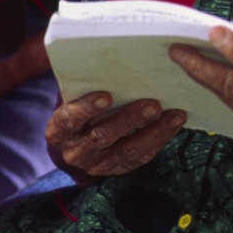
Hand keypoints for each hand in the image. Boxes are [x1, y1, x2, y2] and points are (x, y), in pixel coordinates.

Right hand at [46, 92, 185, 177]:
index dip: (87, 108)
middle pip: (102, 136)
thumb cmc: (75, 112)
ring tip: (173, 115)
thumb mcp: (70, 101)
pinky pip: (140, 159)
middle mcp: (75, 152)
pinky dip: (158, 141)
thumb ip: (81, 87)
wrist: (74, 144)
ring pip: (126, 151)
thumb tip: (104, 63)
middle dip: (129, 119)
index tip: (106, 96)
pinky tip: (173, 126)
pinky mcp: (117, 170)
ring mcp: (97, 164)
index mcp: (58, 131)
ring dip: (153, 132)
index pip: (69, 120)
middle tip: (152, 104)